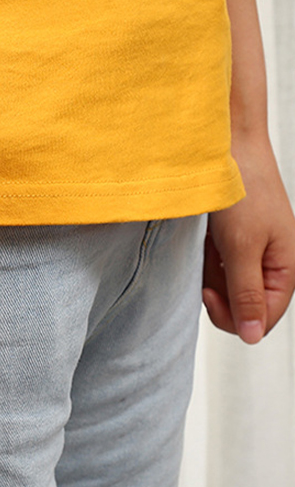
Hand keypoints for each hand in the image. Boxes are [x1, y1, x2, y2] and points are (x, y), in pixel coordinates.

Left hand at [202, 135, 294, 343]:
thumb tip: (251, 337)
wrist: (226, 149)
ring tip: (205, 253)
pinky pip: (215, 270)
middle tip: (203, 283)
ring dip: (210, 281)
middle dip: (222, 301)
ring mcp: (249, 255)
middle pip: (245, 308)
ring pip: (227, 290)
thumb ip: (246, 294)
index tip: (209, 298)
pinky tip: (201, 247)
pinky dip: (204, 265)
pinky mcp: (229, 245)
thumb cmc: (241, 191)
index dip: (235, 319)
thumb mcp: (242, 248)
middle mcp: (270, 264)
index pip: (264, 318)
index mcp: (285, 268)